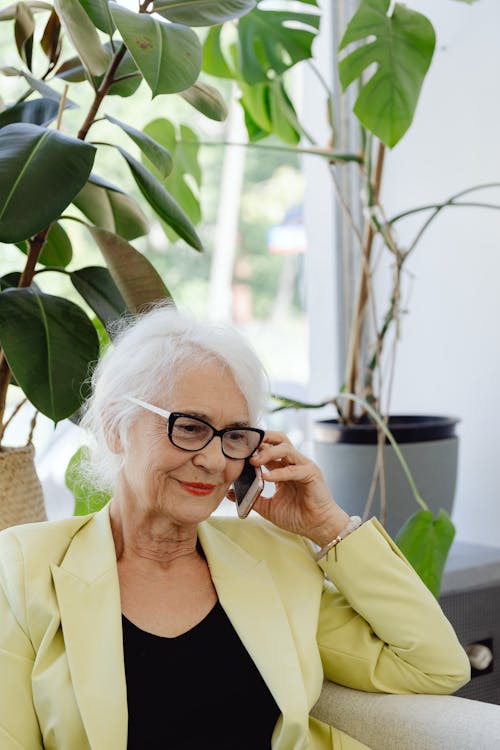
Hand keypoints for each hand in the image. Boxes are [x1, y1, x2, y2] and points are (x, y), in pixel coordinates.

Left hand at [229, 430, 349, 545]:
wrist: (317, 528)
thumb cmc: (296, 516)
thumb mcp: (268, 507)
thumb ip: (252, 498)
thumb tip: (230, 493)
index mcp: (282, 468)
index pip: (267, 448)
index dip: (253, 446)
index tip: (236, 448)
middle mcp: (293, 463)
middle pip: (279, 439)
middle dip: (263, 438)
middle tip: (246, 444)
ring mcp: (303, 466)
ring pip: (286, 449)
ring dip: (268, 453)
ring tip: (253, 461)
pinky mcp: (312, 474)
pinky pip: (294, 469)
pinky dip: (279, 472)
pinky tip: (267, 477)